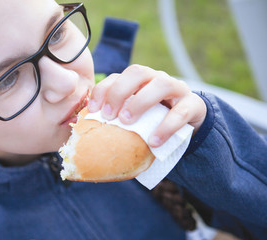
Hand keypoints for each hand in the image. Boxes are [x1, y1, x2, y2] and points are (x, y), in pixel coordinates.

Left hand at [87, 65, 206, 147]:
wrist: (187, 123)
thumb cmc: (152, 119)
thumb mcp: (133, 115)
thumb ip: (117, 116)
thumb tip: (88, 128)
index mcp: (140, 80)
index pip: (118, 75)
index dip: (103, 89)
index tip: (93, 109)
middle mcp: (157, 79)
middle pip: (138, 72)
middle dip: (120, 91)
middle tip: (109, 115)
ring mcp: (177, 89)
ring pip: (162, 84)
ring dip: (141, 102)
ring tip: (127, 122)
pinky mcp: (193, 105)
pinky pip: (181, 112)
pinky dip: (166, 127)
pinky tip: (153, 142)